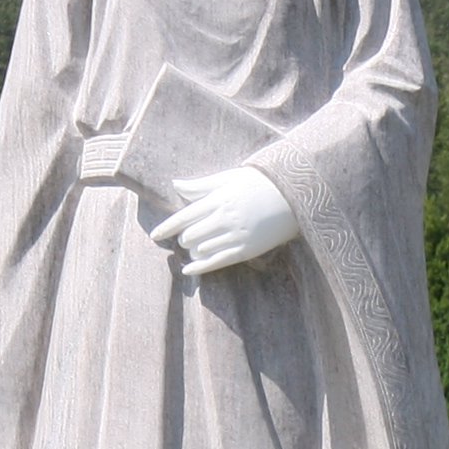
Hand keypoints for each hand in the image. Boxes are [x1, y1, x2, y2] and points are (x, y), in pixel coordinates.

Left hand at [149, 168, 297, 277]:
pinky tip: (189, 270)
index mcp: (217, 200)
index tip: (154, 235)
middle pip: (189, 236)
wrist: (293, 195)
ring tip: (194, 247)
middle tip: (187, 236)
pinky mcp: (245, 250)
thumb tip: (176, 185)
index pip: (183, 217)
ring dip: (192, 250)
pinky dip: (200, 267)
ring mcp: (234, 236)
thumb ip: (201, 185)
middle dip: (184, 238)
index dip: (166, 227)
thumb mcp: (229, 178)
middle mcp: (223, 219)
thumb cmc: (260, 183)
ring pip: (200, 250)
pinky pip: (216, 262)